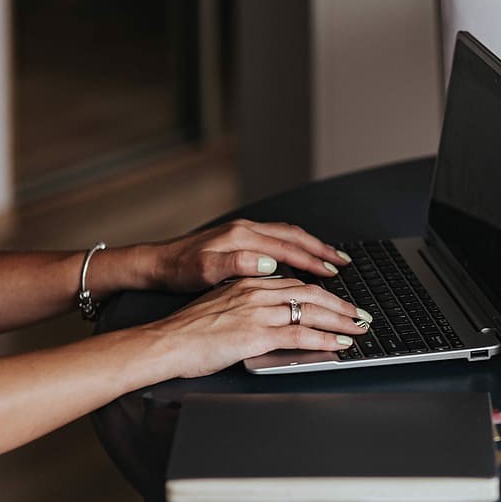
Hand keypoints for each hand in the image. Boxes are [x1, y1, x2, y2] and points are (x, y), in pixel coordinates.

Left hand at [145, 219, 351, 291]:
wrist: (156, 263)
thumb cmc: (178, 270)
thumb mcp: (203, 271)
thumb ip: (237, 265)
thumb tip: (269, 263)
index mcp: (242, 237)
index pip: (288, 247)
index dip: (313, 260)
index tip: (334, 270)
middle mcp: (246, 230)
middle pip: (294, 236)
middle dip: (321, 249)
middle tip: (344, 261)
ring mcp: (244, 233)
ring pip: (288, 235)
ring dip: (311, 246)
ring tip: (331, 258)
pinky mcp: (240, 239)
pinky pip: (278, 239)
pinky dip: (296, 247)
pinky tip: (301, 256)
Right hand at [145, 277, 370, 378]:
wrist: (164, 342)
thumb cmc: (187, 331)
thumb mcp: (222, 307)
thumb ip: (247, 306)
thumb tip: (268, 316)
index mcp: (249, 283)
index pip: (296, 284)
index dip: (323, 293)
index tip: (339, 302)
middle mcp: (257, 292)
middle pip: (310, 294)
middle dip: (340, 305)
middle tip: (360, 314)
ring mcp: (258, 312)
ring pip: (310, 311)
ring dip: (340, 320)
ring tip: (359, 328)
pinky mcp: (256, 334)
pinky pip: (299, 335)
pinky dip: (324, 339)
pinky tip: (338, 343)